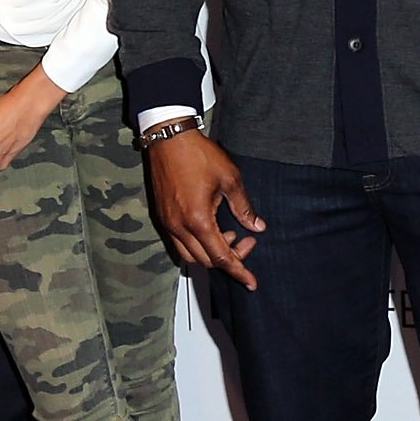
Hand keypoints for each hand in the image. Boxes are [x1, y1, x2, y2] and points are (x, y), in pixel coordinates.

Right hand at [145, 129, 263, 287]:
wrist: (170, 138)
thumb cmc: (198, 155)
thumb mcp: (230, 179)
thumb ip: (244, 208)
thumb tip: (257, 226)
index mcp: (198, 220)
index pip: (221, 257)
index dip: (239, 271)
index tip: (251, 282)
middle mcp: (179, 227)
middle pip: (206, 261)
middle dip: (229, 259)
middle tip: (246, 242)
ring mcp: (168, 223)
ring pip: (190, 255)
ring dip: (211, 253)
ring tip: (228, 234)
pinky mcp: (163, 216)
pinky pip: (180, 243)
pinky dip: (198, 245)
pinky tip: (211, 228)